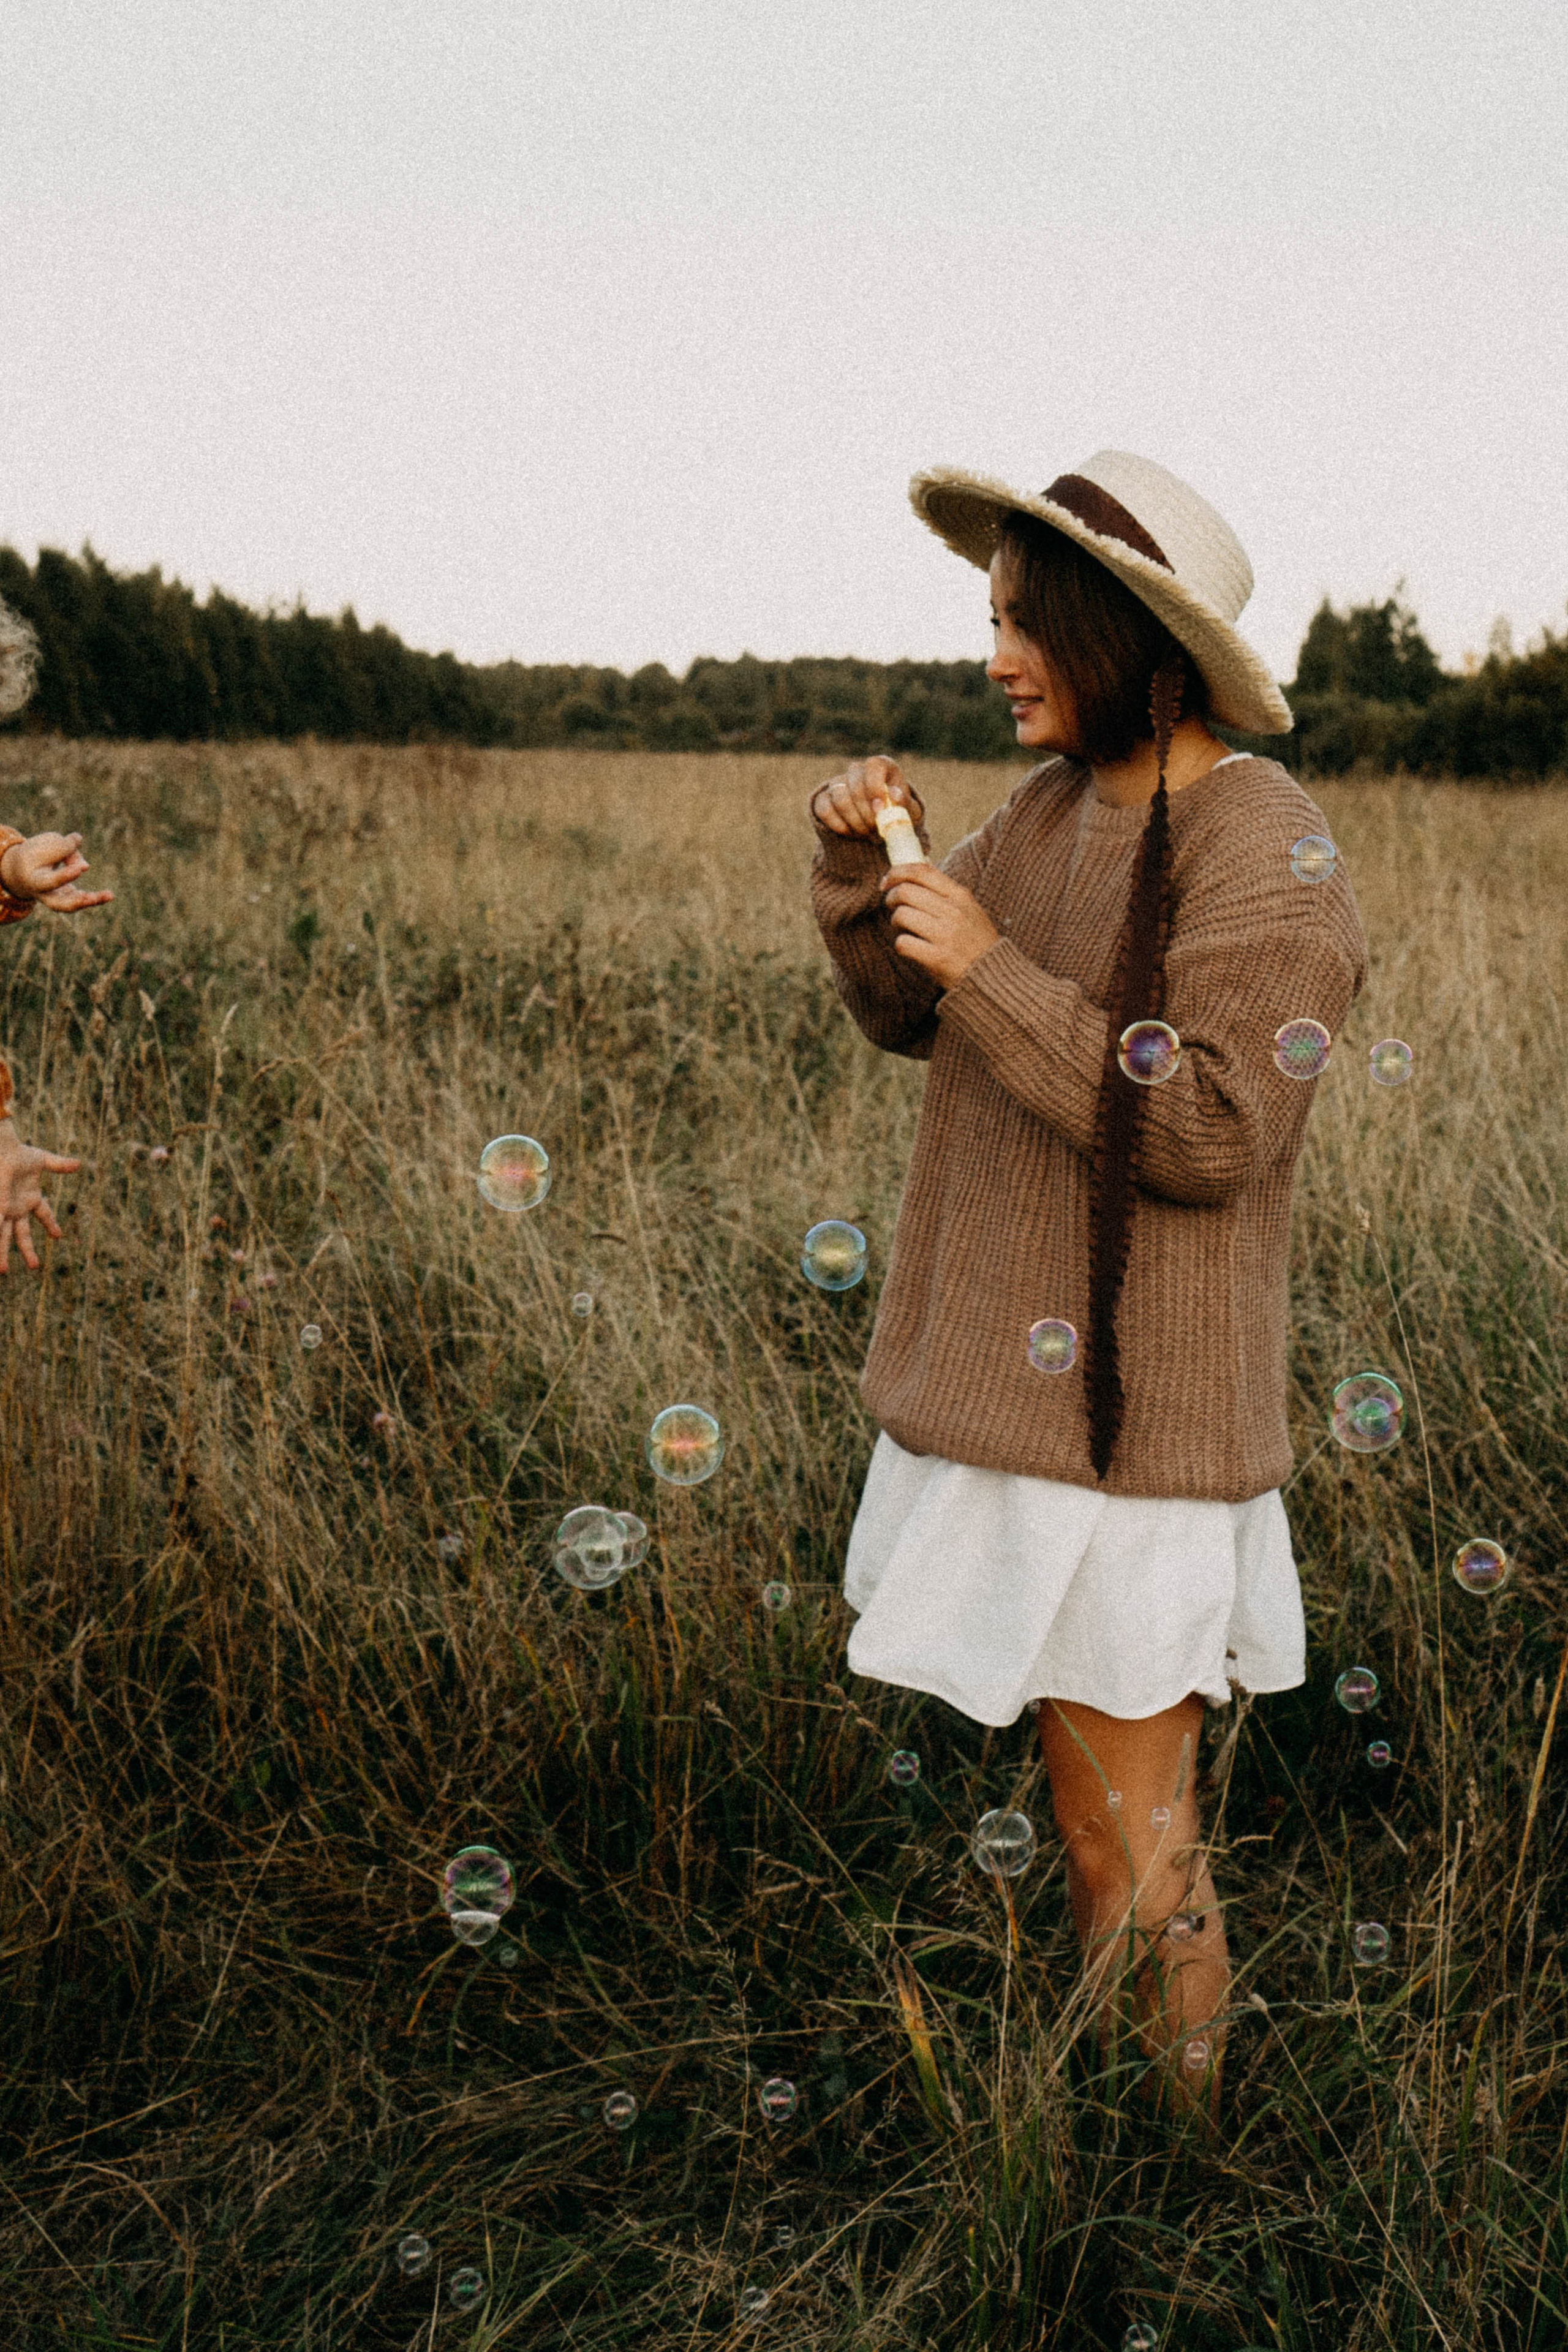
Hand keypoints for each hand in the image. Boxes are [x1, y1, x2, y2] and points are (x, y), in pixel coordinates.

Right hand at [0, 831, 113, 912]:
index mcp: (33, 879)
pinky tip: (109, 895)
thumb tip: (85, 866)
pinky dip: (95, 897)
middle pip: (57, 904)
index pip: (49, 881)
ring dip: (89, 901)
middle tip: (89, 897)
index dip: (65, 876)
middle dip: (74, 901)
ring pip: (71, 906)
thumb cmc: (36, 854)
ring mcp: (55, 899)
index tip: (83, 868)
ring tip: (109, 895)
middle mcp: (43, 895)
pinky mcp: (67, 898)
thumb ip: (66, 848)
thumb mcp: (48, 844)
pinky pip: (81, 901)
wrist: (22, 868)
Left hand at [0, 1122, 78, 1272]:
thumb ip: (59, 1164)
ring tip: (3, 1271)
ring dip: (3, 1253)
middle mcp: (17, 1208)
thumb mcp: (42, 1160)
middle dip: (28, 1250)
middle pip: (22, 1235)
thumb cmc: (19, 1153)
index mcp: (30, 1198)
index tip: (58, 1235)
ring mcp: (6, 1210)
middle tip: (34, 1267)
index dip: (50, 1224)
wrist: (3, 1152)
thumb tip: (80, 1163)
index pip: (44, 1215)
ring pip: (5, 1237)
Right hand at [811, 756, 924, 838]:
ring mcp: (838, 783)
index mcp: (881, 766)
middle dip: (867, 813)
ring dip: (854, 821)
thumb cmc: (897, 813)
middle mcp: (858, 771)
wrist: (878, 824)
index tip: (880, 807)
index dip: (875, 785)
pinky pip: (824, 810)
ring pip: (840, 799)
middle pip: (856, 786)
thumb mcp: (909, 811)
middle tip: (875, 829)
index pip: (874, 766)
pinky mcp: (824, 798)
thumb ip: (905, 802)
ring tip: (866, 832)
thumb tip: (894, 794)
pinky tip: (850, 832)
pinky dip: (838, 825)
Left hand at [881, 865, 1000, 989]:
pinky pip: (903, 943)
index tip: (887, 881)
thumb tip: (912, 873)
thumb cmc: (975, 940)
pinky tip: (910, 947)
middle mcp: (953, 912)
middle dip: (891, 897)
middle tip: (891, 906)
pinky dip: (901, 945)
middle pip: (906, 891)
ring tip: (903, 928)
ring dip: (895, 921)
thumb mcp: (968, 908)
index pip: (922, 872)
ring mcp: (945, 935)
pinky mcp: (937, 958)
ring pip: (901, 915)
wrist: (992, 974)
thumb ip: (944, 891)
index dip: (898, 872)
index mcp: (960, 895)